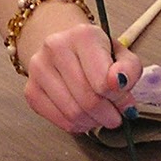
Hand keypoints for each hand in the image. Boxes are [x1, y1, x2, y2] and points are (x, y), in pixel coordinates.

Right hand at [22, 21, 141, 133]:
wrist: (65, 49)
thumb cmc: (96, 54)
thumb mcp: (122, 55)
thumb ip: (129, 70)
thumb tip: (118, 84)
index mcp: (82, 35)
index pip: (103, 82)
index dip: (119, 98)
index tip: (123, 99)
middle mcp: (55, 48)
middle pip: (88, 100)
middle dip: (108, 114)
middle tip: (115, 115)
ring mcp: (39, 69)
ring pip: (73, 113)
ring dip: (93, 122)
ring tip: (100, 115)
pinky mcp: (31, 90)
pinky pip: (59, 121)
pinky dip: (76, 125)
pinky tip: (83, 116)